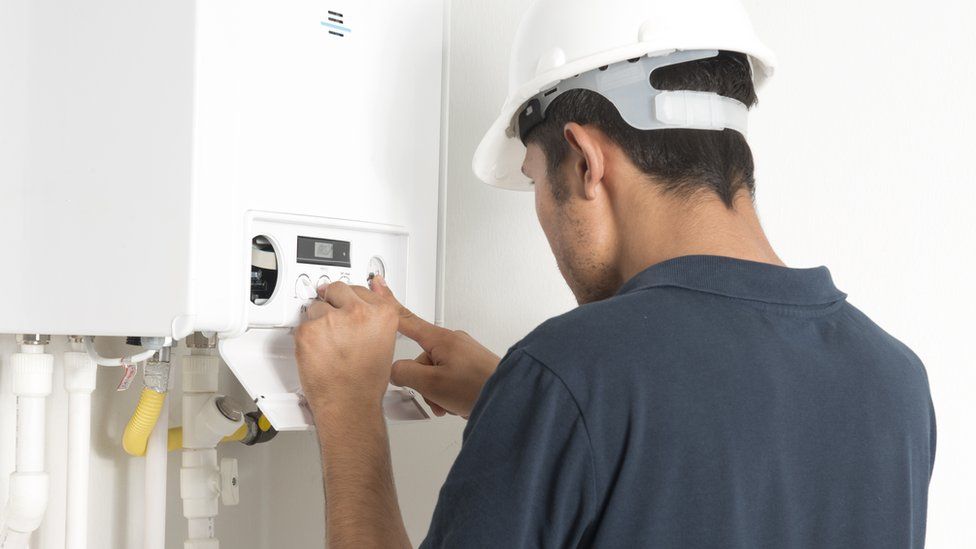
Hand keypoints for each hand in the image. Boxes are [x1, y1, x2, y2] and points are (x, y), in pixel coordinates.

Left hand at [294, 276, 398, 416]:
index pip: (362, 289)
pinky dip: (307, 338)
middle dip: (333, 302)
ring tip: (328, 346)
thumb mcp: (385, 343)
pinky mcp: (308, 330)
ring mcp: (331, 319)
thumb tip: (374, 293)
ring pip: (317, 307)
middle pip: (338, 289)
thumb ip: (376, 317)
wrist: (349, 404)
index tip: (347, 303)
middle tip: (333, 323)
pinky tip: (318, 352)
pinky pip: (303, 325)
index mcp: (383, 314)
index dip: (352, 299)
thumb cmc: (366, 382)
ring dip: (319, 322)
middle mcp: (358, 312)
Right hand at [389, 306, 500, 418]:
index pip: (406, 318)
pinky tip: (456, 403)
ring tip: (449, 403)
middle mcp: (452, 341)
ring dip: (436, 392)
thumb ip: (405, 374)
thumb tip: (394, 371)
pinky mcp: (471, 365)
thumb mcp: (432, 384)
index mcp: (441, 339)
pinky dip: (448, 392)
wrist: (510, 398)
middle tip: (435, 397)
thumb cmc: (478, 388)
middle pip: (420, 358)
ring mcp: (463, 353)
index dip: (388, 303)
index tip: (377, 284)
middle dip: (422, 383)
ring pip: (434, 372)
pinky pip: (448, 377)